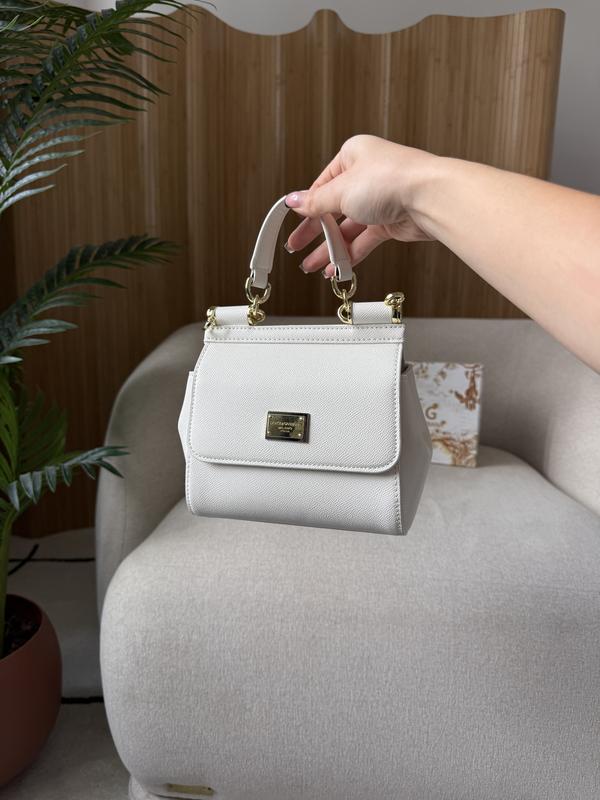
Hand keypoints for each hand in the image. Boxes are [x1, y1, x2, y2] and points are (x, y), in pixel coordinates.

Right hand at [284, 135, 436, 275]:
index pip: (322, 185)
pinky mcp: (391, 221)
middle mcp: (367, 176)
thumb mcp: (341, 191)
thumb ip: (316, 202)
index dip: (306, 207)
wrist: (430, 198)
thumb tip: (294, 201)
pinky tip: (336, 267)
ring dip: (330, 248)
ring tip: (312, 265)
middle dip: (314, 232)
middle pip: (333, 209)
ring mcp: (380, 200)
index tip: (292, 223)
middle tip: (296, 247)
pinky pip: (364, 240)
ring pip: (348, 228)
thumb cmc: (392, 180)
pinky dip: (350, 254)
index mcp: (353, 156)